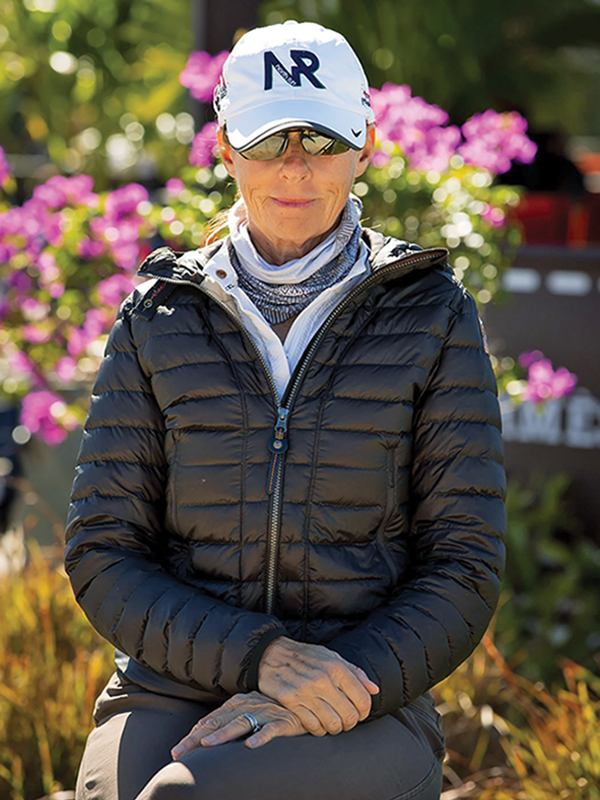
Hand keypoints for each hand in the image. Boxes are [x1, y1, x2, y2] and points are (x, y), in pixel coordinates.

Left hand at [171, 691, 306, 756]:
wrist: (310, 700)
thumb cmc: (277, 709)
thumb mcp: (252, 711)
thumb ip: (230, 719)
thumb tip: (202, 732)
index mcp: (240, 702)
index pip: (212, 718)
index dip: (194, 734)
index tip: (177, 749)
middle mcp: (251, 704)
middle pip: (221, 721)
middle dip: (199, 737)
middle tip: (180, 751)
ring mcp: (268, 711)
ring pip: (243, 722)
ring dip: (225, 734)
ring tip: (208, 745)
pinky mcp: (286, 721)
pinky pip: (273, 729)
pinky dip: (262, 736)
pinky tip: (252, 746)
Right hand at [257, 637, 378, 736]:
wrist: (272, 653)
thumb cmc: (306, 656)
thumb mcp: (332, 656)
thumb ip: (355, 672)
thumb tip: (374, 689)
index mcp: (336, 667)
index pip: (362, 700)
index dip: (364, 712)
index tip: (359, 713)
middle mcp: (323, 680)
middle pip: (349, 716)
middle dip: (350, 723)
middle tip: (345, 721)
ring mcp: (306, 692)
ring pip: (332, 724)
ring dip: (335, 728)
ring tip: (332, 723)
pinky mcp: (291, 701)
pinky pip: (312, 726)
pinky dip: (318, 730)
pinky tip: (318, 724)